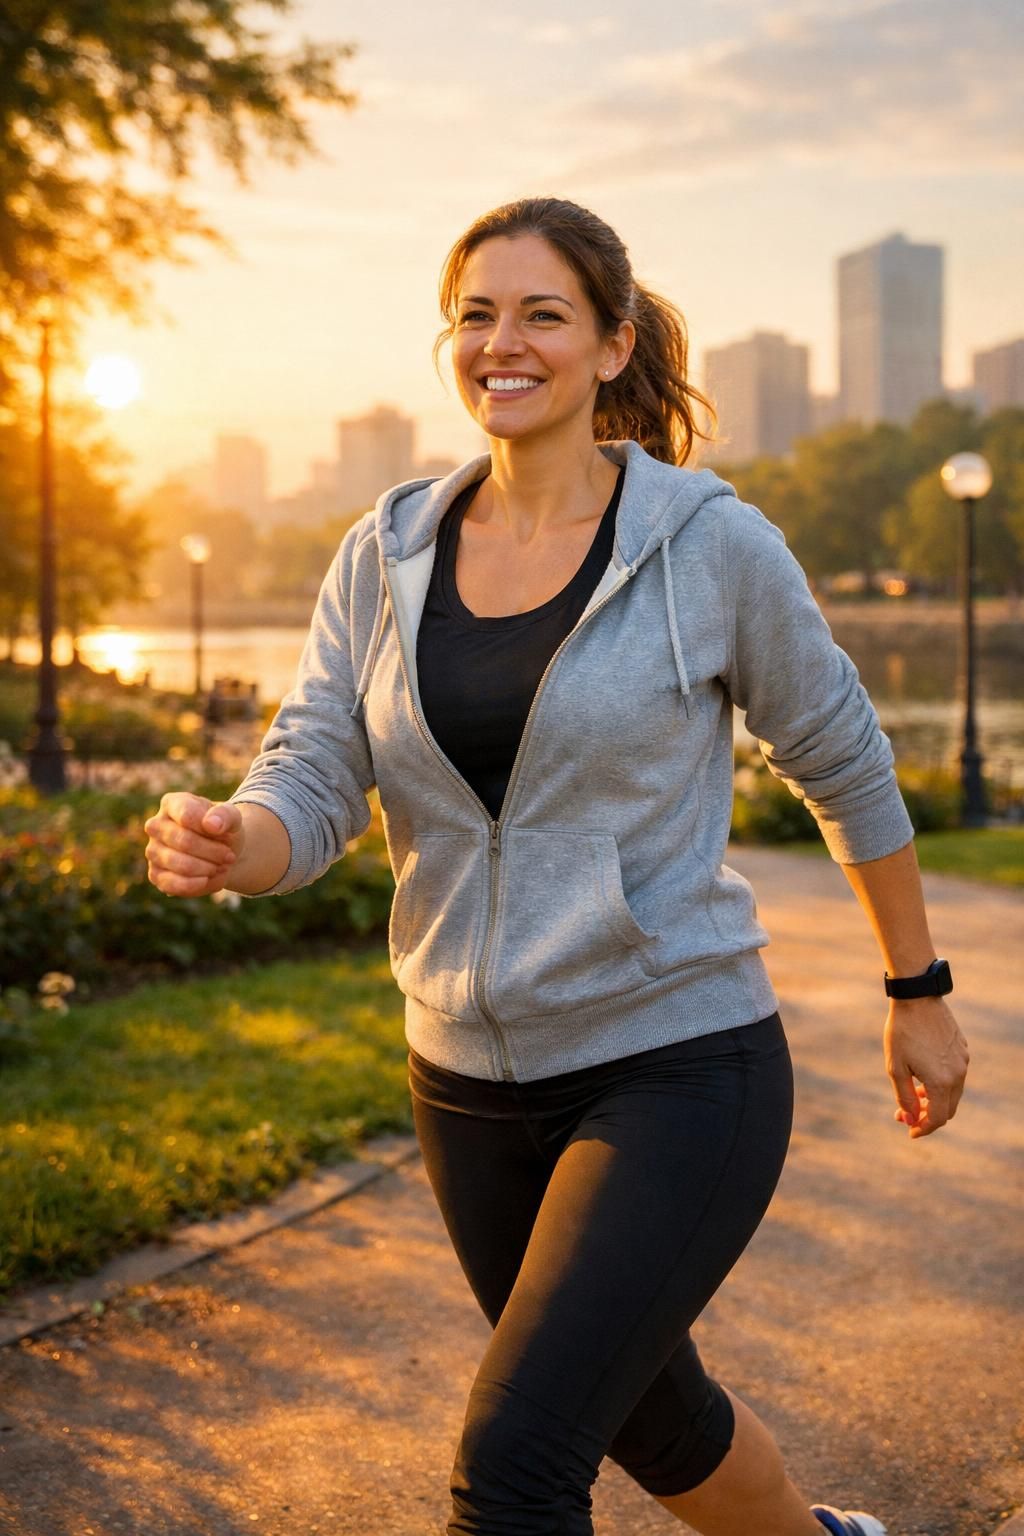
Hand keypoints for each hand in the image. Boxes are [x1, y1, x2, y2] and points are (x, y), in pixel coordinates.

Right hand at [144, 792, 243, 898]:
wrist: (221, 851)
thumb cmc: (222, 829)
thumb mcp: (231, 817)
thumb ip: (225, 815)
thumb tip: (211, 824)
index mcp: (172, 803)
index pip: (187, 815)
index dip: (211, 828)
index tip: (227, 835)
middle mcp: (155, 825)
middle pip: (184, 842)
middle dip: (214, 853)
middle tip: (229, 856)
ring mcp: (152, 851)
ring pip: (181, 865)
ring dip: (208, 869)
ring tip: (223, 866)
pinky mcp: (155, 875)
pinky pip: (174, 885)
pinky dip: (199, 885)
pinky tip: (211, 878)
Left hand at [884, 996, 968, 1138]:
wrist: (917, 998)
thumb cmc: (902, 1032)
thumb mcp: (896, 1067)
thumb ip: (905, 1096)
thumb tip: (910, 1118)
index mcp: (941, 1082)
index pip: (937, 1118)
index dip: (923, 1129)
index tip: (909, 1131)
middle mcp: (958, 1074)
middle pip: (947, 1108)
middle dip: (927, 1115)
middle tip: (906, 1113)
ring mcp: (963, 1061)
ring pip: (952, 1092)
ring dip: (934, 1099)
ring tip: (914, 1093)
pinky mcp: (962, 1049)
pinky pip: (955, 1075)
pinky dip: (941, 1083)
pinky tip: (923, 1074)